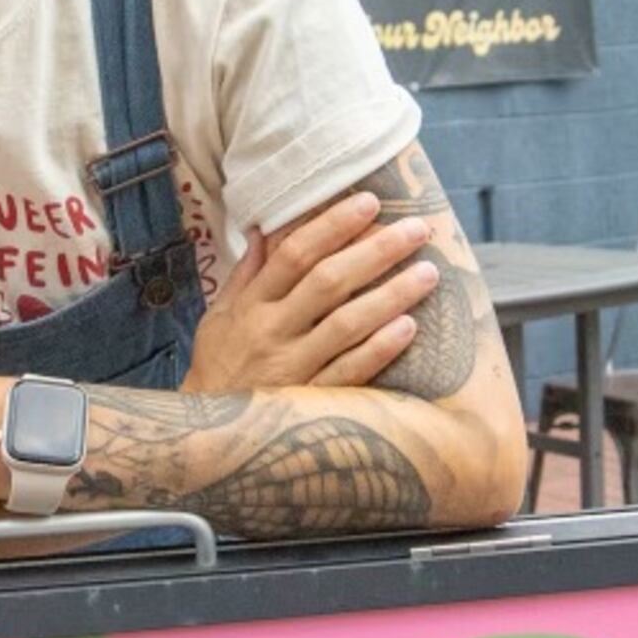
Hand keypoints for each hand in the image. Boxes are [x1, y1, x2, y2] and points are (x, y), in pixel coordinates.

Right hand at [180, 191, 437, 393]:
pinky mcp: (310, 400)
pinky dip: (380, 349)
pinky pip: (350, 372)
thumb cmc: (218, 366)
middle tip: (417, 229)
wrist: (208, 436)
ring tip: (428, 273)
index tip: (369, 202)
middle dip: (376, 251)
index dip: (332, 225)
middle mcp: (272, 332)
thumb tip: (265, 227)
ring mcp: (293, 368)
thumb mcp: (220, 316)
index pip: (295, 254)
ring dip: (390, 296)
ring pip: (347, 324)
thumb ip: (247, 273)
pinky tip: (409, 327)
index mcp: (251, 305)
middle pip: (329, 282)